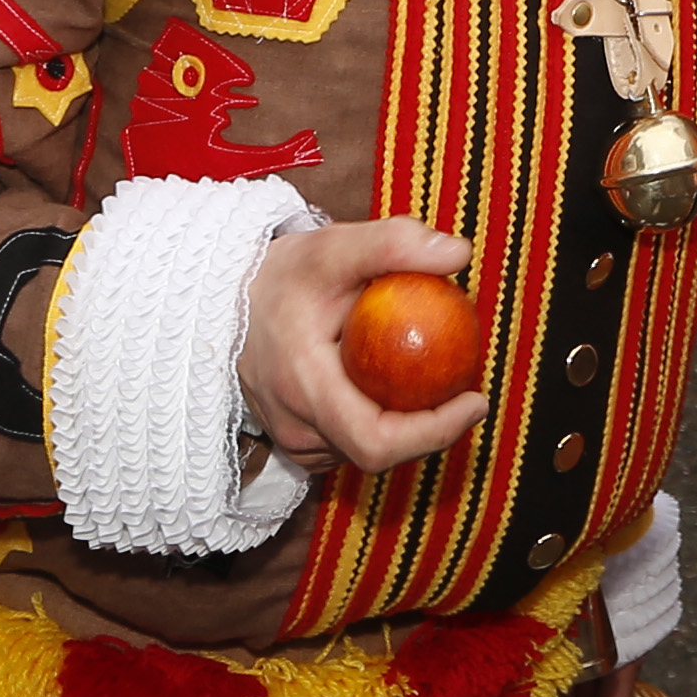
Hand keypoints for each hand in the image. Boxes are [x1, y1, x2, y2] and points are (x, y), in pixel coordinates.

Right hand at [236, 215, 487, 477]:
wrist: (223, 301)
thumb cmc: (282, 275)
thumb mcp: (333, 247)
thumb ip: (394, 244)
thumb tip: (458, 253)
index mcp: (303, 387)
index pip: (376, 440)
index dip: (433, 432)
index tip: (474, 399)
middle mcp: (294, 425)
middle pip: (378, 453)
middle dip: (432, 430)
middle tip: (466, 390)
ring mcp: (291, 439)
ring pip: (365, 452)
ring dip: (407, 427)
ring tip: (434, 382)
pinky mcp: (295, 441)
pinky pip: (349, 444)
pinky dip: (381, 422)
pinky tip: (398, 388)